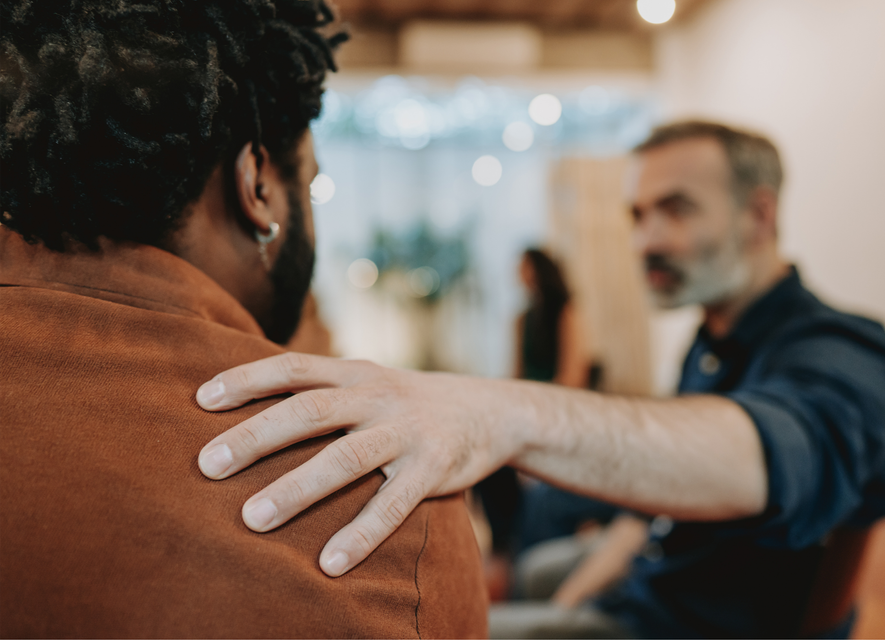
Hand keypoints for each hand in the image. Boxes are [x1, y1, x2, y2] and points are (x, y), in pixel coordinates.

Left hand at [196, 353, 524, 576]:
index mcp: (356, 372)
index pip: (294, 367)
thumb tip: (250, 408)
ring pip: (345, 458)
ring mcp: (406, 431)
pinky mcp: (433, 468)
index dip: (247, 379)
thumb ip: (324, 389)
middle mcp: (378, 395)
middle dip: (256, 437)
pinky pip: (393, 504)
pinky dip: (361, 533)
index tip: (200, 400)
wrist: (490, 410)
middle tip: (208, 465)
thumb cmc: (409, 403)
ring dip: (297, 488)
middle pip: (310, 410)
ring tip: (252, 519)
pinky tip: (329, 563)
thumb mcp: (370, 381)